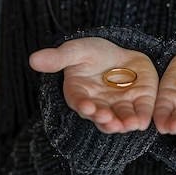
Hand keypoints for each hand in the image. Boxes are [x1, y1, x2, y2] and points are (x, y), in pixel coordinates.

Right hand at [29, 38, 158, 133]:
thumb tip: (33, 59)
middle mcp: (99, 105)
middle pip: (101, 117)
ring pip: (120, 120)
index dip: (84, 105)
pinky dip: (142, 118)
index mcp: (80, 94)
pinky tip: (142, 120)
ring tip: (128, 124)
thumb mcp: (76, 50)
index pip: (80, 102)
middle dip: (105, 120)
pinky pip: (141, 114)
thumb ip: (58, 58)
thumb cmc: (93, 53)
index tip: (87, 106)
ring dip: (124, 124)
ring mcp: (119, 106)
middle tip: (109, 119)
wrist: (121, 51)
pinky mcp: (139, 102)